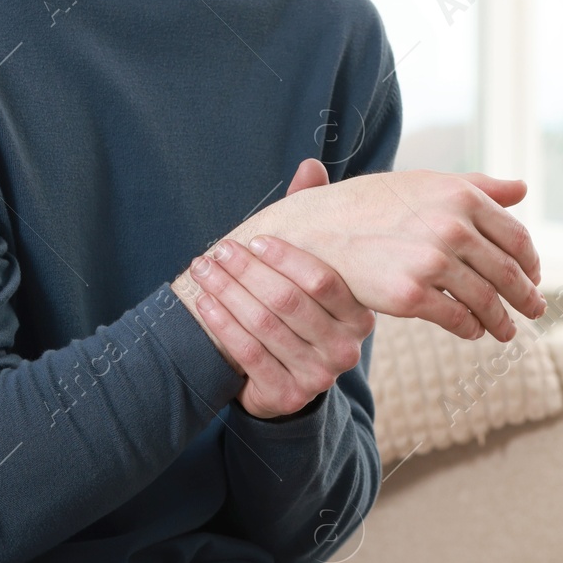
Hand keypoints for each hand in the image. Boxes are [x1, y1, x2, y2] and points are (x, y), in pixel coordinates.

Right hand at [181, 163, 544, 342]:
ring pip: (486, 300)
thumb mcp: (423, 184)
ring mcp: (432, 261)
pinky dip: (472, 329)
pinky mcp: (411, 295)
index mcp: (461, 196)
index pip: (515, 237)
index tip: (534, 276)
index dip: (530, 262)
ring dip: (502, 320)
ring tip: (507, 331)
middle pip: (507, 272)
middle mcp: (451, 226)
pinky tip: (475, 332)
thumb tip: (521, 187)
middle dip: (526, 295)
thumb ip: (477, 185)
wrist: (314, 233)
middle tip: (536, 310)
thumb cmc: (369, 206)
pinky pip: (458, 319)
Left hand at [185, 228, 374, 419]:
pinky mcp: (288, 395)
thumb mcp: (311, 274)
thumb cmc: (299, 314)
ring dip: (227, 292)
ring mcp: (319, 375)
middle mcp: (345, 348)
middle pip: (288, 301)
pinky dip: (222, 324)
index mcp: (359, 316)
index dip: (284, 257)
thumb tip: (310, 167)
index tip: (253, 240)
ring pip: (264, 325)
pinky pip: (249, 353)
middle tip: (219, 251)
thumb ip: (312, 225)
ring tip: (203, 270)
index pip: (322, 280)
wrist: (287, 380)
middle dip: (246, 271)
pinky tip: (204, 303)